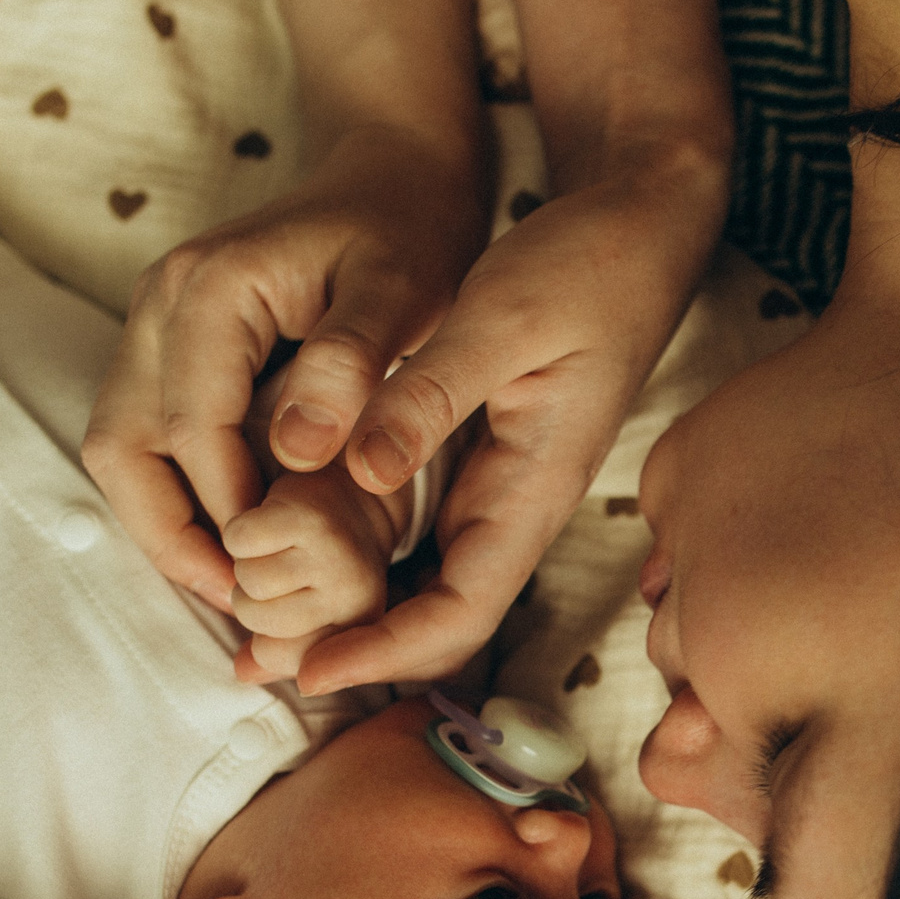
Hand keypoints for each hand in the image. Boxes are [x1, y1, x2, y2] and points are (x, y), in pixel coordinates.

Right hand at [80, 121, 487, 610]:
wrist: (394, 172)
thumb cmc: (409, 232)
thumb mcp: (402, 291)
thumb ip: (351, 364)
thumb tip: (298, 452)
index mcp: (207, 290)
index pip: (188, 432)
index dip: (226, 515)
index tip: (274, 578)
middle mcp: (159, 303)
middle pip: (121, 448)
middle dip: (171, 535)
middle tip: (239, 601)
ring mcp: (154, 322)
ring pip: (121, 447)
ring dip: (166, 521)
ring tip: (236, 583)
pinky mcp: (171, 343)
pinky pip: (147, 433)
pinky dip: (178, 491)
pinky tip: (239, 535)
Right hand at [223, 462, 402, 682]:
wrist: (354, 483)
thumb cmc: (324, 557)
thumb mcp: (307, 612)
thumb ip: (276, 651)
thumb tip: (243, 672)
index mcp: (360, 625)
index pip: (277, 656)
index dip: (264, 628)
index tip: (287, 599)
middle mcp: (356, 595)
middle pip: (256, 619)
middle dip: (252, 592)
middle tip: (281, 563)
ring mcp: (336, 556)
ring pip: (246, 581)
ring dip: (246, 560)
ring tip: (278, 544)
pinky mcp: (311, 517)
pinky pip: (239, 542)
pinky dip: (241, 530)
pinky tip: (269, 521)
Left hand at [293, 145, 725, 692]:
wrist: (641, 228)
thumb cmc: (587, 265)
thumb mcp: (501, 319)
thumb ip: (430, 394)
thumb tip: (360, 471)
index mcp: (532, 488)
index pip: (462, 614)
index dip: (386, 654)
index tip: (309, 670)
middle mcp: (517, 503)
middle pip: (438, 617)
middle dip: (355, 651)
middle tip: (258, 660)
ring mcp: (501, 484)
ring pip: (426, 580)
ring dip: (351, 610)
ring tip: (259, 619)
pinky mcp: (483, 456)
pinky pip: (420, 530)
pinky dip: (361, 553)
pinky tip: (299, 540)